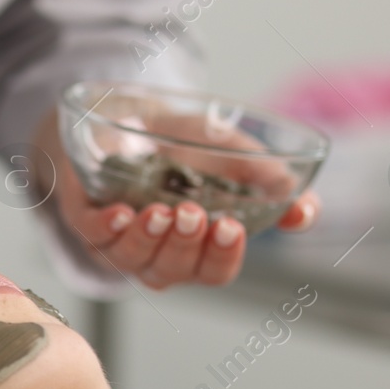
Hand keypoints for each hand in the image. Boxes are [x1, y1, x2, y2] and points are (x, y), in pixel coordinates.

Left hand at [34, 108, 319, 288]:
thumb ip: (270, 184)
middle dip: (185, 245)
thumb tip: (305, 211)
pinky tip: (122, 212)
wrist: (133, 117)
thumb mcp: (235, 158)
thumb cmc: (187, 148)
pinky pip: (92, 235)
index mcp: (198, 249)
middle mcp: (158, 255)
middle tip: (194, 213)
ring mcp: (119, 242)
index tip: (232, 227)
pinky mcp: (85, 219)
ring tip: (161, 210)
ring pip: (132, 259)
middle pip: (174, 271)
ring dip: (148, 237)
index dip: (224, 256)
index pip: (215, 271)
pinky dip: (107, 227)